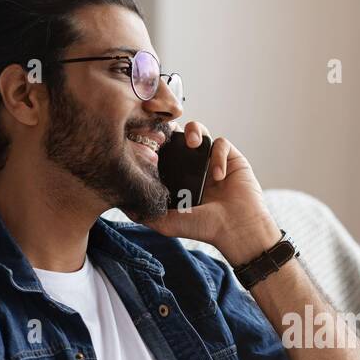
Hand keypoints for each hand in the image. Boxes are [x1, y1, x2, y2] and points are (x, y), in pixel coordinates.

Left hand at [145, 121, 280, 265]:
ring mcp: (212, 159)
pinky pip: (221, 143)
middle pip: (178, 135)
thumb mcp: (168, 223)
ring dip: (194, 132)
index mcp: (178, 176)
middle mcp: (193, 166)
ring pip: (199, 131)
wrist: (236, 229)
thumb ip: (146, 214)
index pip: (162, 151)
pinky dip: (217, 155)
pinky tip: (218, 176)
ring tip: (193, 144)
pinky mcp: (231, 157)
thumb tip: (123, 204)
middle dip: (171, 130)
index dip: (155, 142)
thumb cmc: (205, 228)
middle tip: (167, 135)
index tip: (149, 143)